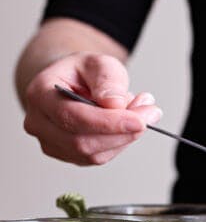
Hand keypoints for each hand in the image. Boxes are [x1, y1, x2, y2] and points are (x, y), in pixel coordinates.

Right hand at [23, 52, 162, 165]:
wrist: (73, 83)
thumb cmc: (83, 73)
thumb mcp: (99, 63)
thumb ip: (108, 80)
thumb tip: (115, 104)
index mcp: (40, 94)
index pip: (72, 117)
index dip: (108, 123)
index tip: (139, 121)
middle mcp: (39, 122)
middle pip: (82, 142)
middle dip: (123, 132)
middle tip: (151, 114)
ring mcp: (52, 142)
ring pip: (94, 154)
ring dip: (125, 137)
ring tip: (141, 113)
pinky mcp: (68, 155)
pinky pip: (99, 158)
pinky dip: (120, 143)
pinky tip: (128, 125)